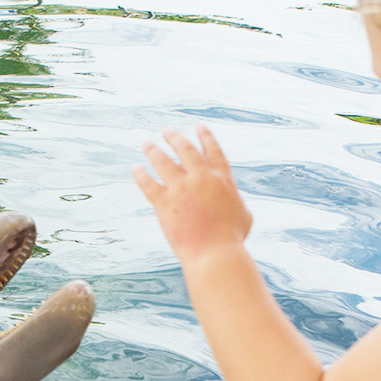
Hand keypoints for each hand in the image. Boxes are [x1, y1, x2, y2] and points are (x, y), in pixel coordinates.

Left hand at [132, 125, 252, 262]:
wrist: (215, 254)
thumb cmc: (231, 239)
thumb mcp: (244, 215)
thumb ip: (236, 200)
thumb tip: (234, 199)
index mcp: (222, 179)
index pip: (213, 151)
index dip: (206, 136)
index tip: (199, 126)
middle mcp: (201, 178)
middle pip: (186, 150)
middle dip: (175, 137)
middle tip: (167, 131)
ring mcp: (181, 189)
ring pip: (163, 161)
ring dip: (154, 150)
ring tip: (147, 143)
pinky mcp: (164, 203)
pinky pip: (148, 184)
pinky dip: (140, 175)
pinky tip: (136, 168)